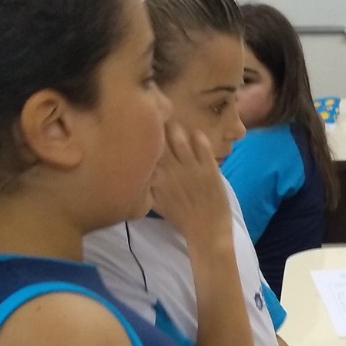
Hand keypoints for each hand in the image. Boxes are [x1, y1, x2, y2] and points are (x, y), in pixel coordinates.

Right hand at [149, 123, 231, 245]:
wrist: (207, 230)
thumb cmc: (180, 218)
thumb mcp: (156, 202)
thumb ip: (146, 185)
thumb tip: (135, 168)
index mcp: (156, 178)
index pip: (144, 151)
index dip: (142, 137)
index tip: (139, 127)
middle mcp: (171, 170)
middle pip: (159, 140)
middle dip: (156, 126)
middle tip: (155, 115)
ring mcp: (191, 168)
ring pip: (179, 138)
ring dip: (174, 127)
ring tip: (172, 118)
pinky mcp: (210, 168)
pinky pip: (202, 146)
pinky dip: (198, 137)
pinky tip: (195, 132)